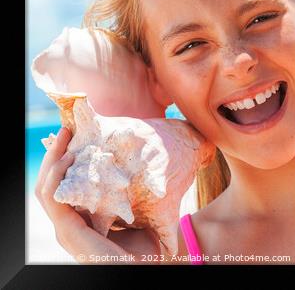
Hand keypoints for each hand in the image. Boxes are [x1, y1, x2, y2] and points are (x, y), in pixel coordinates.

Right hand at [34, 127, 161, 263]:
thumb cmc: (145, 246)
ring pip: (45, 188)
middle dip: (55, 154)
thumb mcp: (132, 214)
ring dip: (53, 159)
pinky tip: (68, 158)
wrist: (145, 268)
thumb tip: (137, 168)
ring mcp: (65, 229)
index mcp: (79, 221)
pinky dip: (56, 175)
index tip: (75, 138)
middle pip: (50, 184)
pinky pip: (53, 198)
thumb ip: (125, 197)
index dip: (64, 163)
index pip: (63, 188)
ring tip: (65, 137)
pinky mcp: (67, 232)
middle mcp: (68, 224)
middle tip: (66, 130)